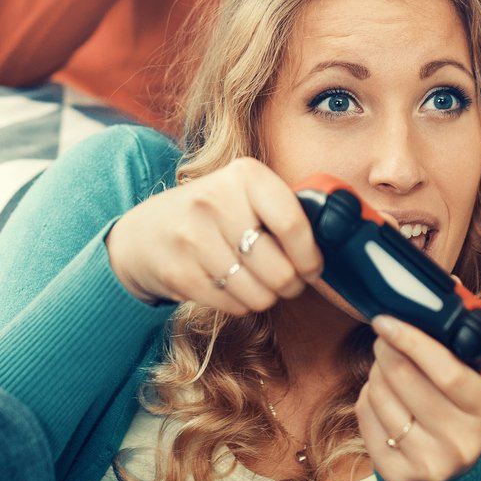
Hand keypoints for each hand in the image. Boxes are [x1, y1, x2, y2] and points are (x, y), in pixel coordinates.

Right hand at [103, 158, 323, 314]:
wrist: (146, 233)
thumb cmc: (213, 216)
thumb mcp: (245, 195)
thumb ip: (285, 211)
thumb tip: (334, 242)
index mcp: (244, 175)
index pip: (293, 224)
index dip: (311, 257)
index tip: (312, 268)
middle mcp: (216, 201)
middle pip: (280, 270)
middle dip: (289, 285)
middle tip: (284, 281)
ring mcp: (193, 237)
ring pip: (258, 294)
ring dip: (265, 297)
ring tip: (255, 282)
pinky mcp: (179, 271)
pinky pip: (232, 305)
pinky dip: (239, 304)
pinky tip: (229, 286)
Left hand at [356, 316, 480, 480]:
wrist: (453, 469)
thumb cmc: (460, 407)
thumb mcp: (474, 375)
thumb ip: (459, 334)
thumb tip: (447, 283)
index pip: (446, 371)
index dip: (412, 341)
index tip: (386, 320)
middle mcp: (463, 442)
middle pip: (405, 380)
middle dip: (387, 349)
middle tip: (385, 338)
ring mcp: (431, 463)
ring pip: (380, 397)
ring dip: (376, 373)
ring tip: (387, 370)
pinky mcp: (399, 475)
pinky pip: (366, 418)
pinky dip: (367, 399)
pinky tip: (382, 397)